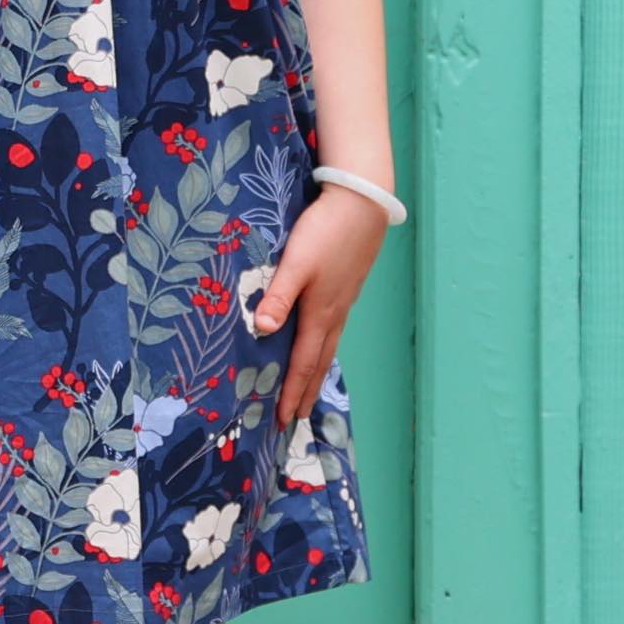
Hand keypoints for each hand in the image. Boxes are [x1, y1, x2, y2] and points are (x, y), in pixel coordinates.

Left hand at [254, 183, 389, 426]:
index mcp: (320, 313)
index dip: (292, 391)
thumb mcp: (296, 263)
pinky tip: (321, 341)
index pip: (303, 362)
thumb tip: (261, 331)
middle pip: (319, 361)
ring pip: (329, 345)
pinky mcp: (347, 287)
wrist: (362, 205)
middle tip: (295, 417)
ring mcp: (344, 301)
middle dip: (306, 390)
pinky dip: (324, 347)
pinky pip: (334, 329)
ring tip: (308, 389)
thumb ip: (278, 295)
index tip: (283, 419)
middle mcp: (335, 314)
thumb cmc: (325, 232)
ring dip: (317, 371)